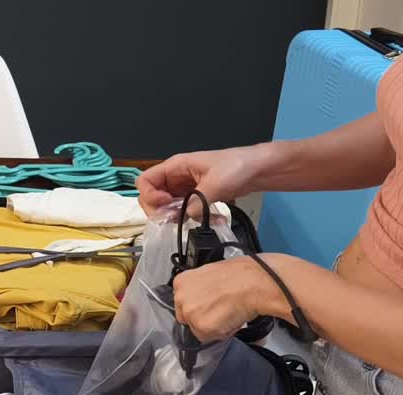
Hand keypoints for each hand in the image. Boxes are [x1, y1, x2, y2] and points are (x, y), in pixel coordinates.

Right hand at [136, 146, 262, 215]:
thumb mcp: (215, 184)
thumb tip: (186, 216)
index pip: (145, 181)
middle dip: (159, 210)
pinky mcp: (195, 199)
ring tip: (193, 220)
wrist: (257, 170)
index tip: (166, 205)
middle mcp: (175, 178)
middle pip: (151, 197)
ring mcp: (184, 189)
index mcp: (175, 166)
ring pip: (166, 207)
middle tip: (176, 218)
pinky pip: (183, 212)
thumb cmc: (236, 167)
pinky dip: (190, 219)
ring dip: (175, 217)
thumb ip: (197, 202)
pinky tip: (206, 220)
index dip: (150, 196)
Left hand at [173, 256, 272, 342]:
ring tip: (227, 312)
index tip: (208, 306)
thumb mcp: (210, 275)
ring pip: (198, 330)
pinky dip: (222, 332)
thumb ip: (199, 290)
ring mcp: (190, 313)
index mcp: (181, 282)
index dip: (199, 307)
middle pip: (187, 319)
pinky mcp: (202, 327)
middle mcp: (181, 297)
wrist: (253, 283)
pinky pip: (210, 338)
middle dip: (203, 318)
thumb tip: (202, 300)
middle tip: (220, 310)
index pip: (183, 304)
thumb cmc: (239, 276)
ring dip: (213, 326)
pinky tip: (230, 318)